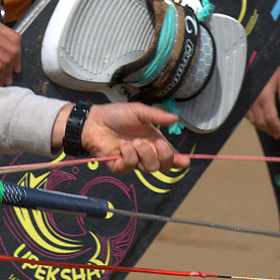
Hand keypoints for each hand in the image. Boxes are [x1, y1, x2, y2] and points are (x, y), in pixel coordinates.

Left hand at [54, 102, 187, 171]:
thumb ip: (157, 116)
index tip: (185, 161)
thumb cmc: (116, 115)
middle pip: (163, 166)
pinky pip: (130, 167)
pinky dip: (128, 155)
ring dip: (145, 154)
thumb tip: (176, 118)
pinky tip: (122, 145)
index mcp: (152, 141)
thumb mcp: (139, 111)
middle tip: (157, 143)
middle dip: (165, 156)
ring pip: (149, 168)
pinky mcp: (119, 166)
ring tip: (134, 141)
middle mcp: (145, 153)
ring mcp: (132, 161)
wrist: (94, 120)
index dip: (178, 160)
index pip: (169, 156)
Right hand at [245, 66, 279, 139]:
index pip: (271, 119)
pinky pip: (247, 116)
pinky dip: (255, 122)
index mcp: (265, 96)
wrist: (250, 57)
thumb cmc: (269, 67)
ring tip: (271, 131)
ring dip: (263, 128)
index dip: (277, 128)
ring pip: (254, 121)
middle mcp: (253, 101)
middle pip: (262, 122)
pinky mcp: (240, 100)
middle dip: (271, 130)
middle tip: (278, 134)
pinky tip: (260, 122)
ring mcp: (246, 101)